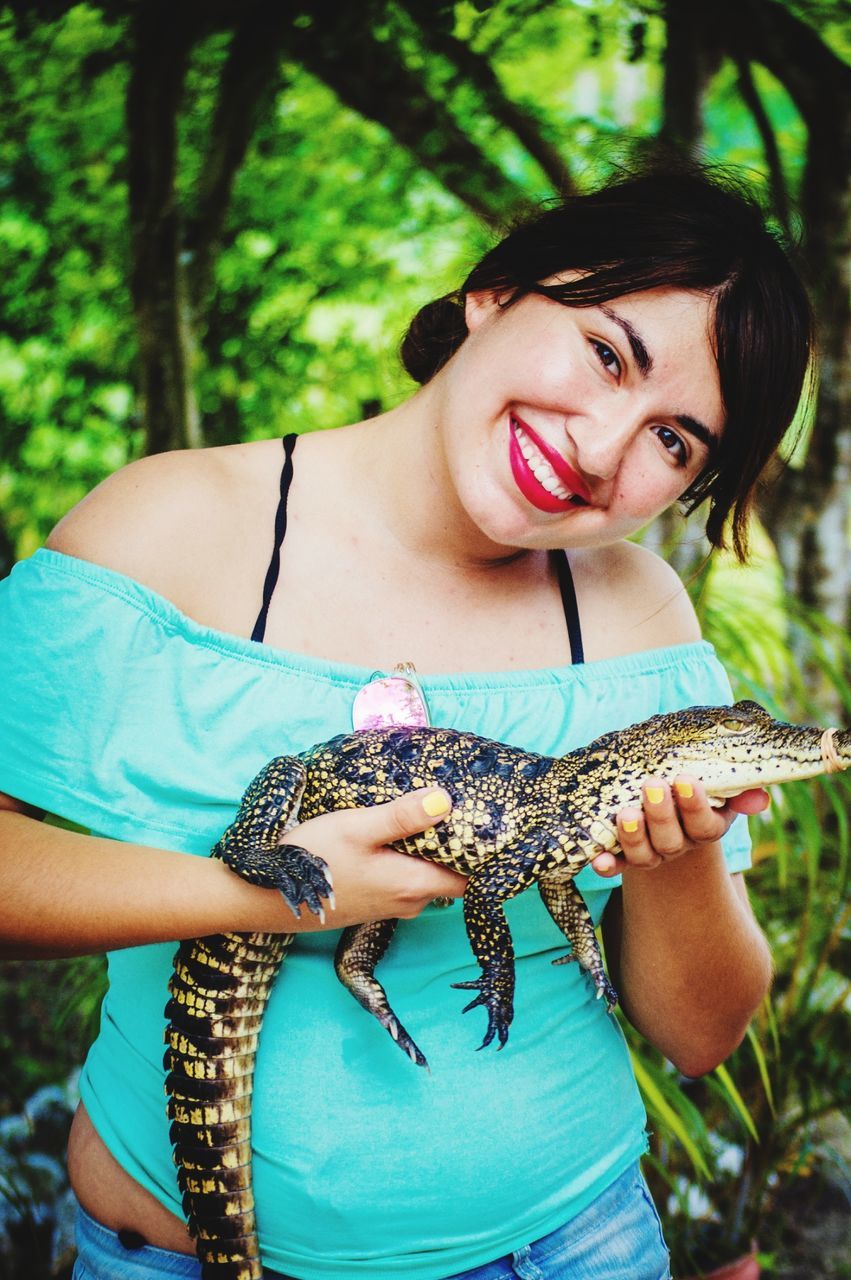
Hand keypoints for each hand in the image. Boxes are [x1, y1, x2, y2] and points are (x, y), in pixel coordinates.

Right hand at [267, 789, 466, 928]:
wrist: (265, 898)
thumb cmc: (313, 860)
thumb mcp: (357, 828)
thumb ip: (403, 816)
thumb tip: (446, 800)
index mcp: (414, 885)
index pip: (471, 879)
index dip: (483, 855)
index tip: (488, 825)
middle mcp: (409, 902)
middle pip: (451, 877)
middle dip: (457, 847)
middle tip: (460, 808)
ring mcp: (390, 906)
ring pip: (426, 878)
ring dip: (429, 852)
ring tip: (429, 815)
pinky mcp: (373, 903)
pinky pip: (405, 881)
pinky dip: (409, 860)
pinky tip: (397, 835)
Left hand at [590, 776, 769, 876]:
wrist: (672, 814)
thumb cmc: (698, 792)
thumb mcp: (721, 789)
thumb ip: (740, 792)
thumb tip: (760, 799)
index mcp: (706, 827)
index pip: (704, 824)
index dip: (695, 805)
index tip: (686, 780)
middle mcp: (679, 845)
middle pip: (671, 840)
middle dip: (661, 814)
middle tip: (653, 786)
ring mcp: (651, 854)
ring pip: (644, 855)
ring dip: (633, 837)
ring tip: (625, 814)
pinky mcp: (624, 857)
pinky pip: (617, 865)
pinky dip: (607, 864)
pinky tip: (598, 859)